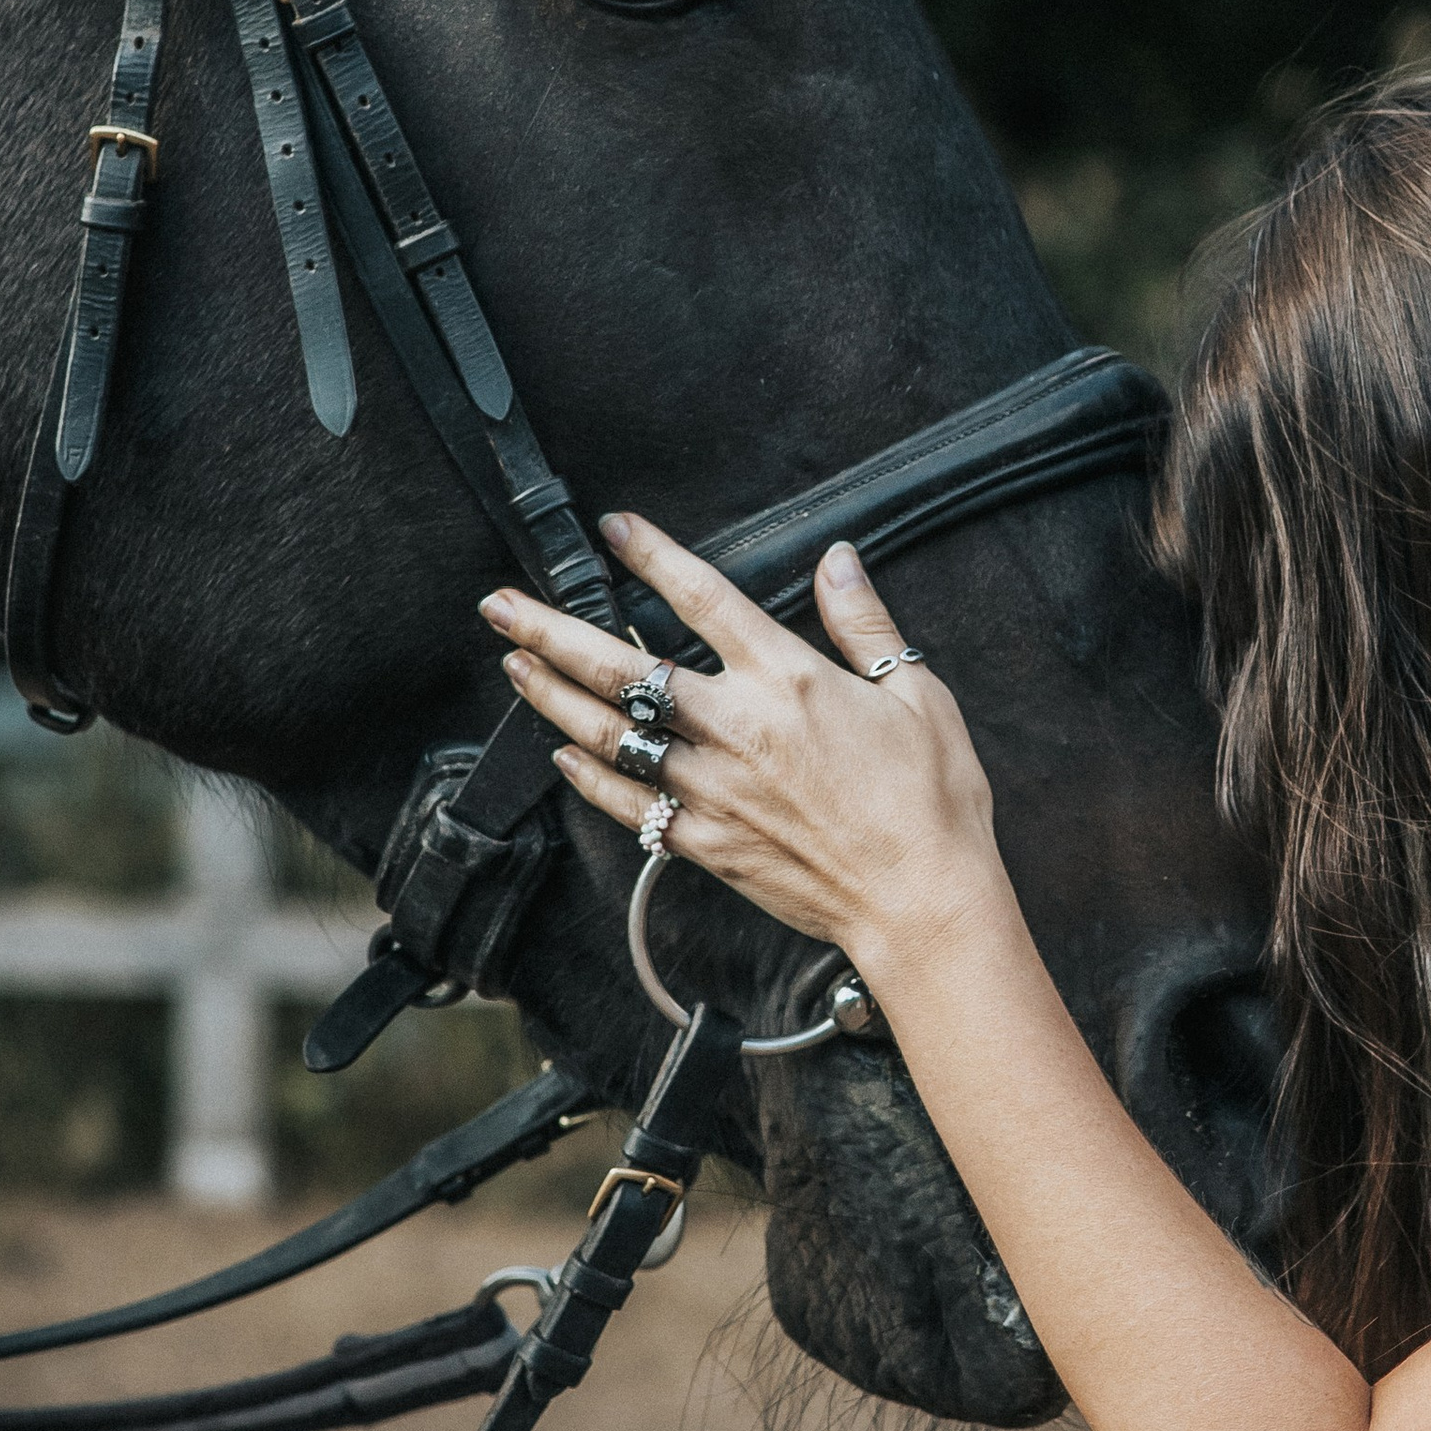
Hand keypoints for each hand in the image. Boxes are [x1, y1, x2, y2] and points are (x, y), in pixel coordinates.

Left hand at [481, 516, 1008, 987]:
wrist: (922, 902)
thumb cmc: (931, 800)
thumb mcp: (916, 693)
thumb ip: (864, 623)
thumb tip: (838, 559)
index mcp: (787, 679)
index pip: (703, 597)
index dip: (651, 555)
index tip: (613, 528)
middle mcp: (735, 728)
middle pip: (621, 668)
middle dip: (552, 630)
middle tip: (499, 604)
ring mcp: (711, 789)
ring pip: (609, 735)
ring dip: (552, 697)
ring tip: (514, 665)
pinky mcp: (705, 843)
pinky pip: (629, 804)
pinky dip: (589, 778)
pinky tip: (563, 756)